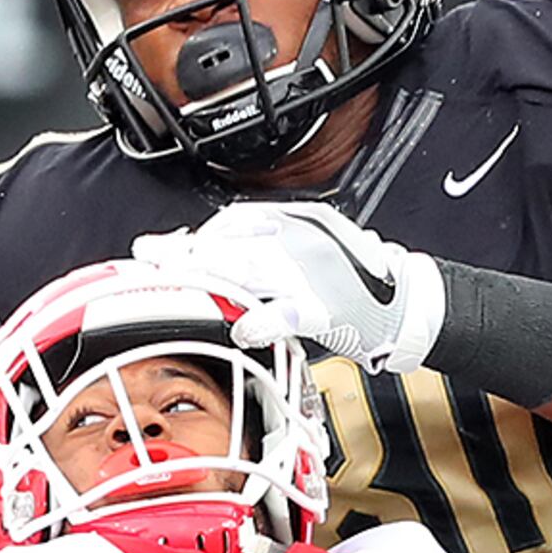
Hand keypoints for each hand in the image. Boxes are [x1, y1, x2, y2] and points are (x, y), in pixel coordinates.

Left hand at [138, 201, 441, 370]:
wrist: (402, 303)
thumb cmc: (353, 278)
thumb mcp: (309, 243)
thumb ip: (265, 245)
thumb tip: (211, 249)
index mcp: (293, 224)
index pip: (232, 223)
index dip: (195, 238)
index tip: (167, 250)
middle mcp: (298, 243)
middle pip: (230, 245)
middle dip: (185, 253)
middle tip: (150, 257)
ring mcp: (310, 276)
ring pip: (249, 272)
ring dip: (209, 278)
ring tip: (179, 285)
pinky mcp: (325, 311)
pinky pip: (287, 314)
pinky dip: (262, 321)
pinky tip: (240, 328)